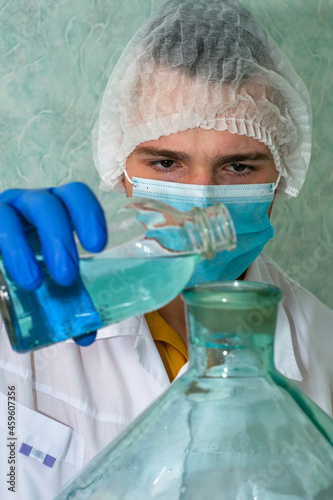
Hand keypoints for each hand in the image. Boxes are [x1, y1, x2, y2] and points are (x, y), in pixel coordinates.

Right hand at [0, 183, 106, 346]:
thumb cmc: (27, 268)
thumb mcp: (48, 283)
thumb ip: (67, 304)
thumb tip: (87, 334)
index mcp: (59, 211)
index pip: (77, 195)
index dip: (89, 213)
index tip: (97, 245)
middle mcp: (35, 204)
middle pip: (54, 203)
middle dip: (62, 238)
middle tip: (67, 275)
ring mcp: (10, 209)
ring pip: (24, 210)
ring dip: (30, 246)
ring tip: (34, 283)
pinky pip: (0, 223)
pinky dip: (11, 248)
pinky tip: (22, 274)